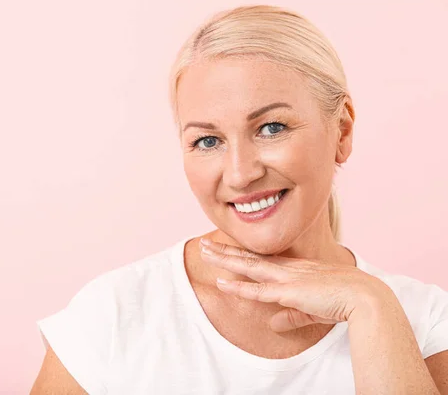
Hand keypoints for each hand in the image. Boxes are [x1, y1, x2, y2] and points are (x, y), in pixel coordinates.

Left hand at [199, 238, 391, 331]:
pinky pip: (257, 290)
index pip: (261, 260)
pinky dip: (238, 287)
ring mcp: (287, 278)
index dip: (241, 254)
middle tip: (205, 243)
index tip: (224, 249)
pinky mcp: (288, 291)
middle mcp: (288, 268)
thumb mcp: (312, 309)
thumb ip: (291, 316)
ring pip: (247, 266)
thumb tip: (273, 324)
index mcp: (295, 269)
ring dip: (224, 259)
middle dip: (225, 250)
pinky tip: (221, 283)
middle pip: (249, 257)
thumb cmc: (344, 301)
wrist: (365, 298)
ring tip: (204, 252)